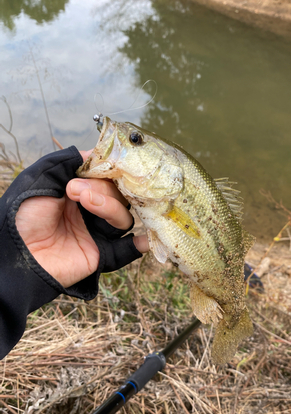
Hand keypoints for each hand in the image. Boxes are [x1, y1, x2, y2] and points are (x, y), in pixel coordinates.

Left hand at [16, 150, 148, 287]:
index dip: (107, 170)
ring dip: (109, 206)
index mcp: (77, 191)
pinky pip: (126, 250)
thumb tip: (94, 154)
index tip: (103, 165)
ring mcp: (97, 232)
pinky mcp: (102, 253)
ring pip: (123, 217)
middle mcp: (90, 211)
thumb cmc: (22, 214)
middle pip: (117, 195)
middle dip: (101, 188)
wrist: (17, 253)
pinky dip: (138, 245)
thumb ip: (65, 162)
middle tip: (76, 190)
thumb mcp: (41, 178)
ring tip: (85, 202)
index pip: (106, 177)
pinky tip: (143, 240)